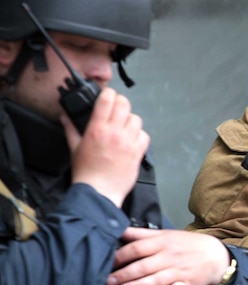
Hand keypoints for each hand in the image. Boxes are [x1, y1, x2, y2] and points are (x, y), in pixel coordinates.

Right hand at [62, 88, 148, 206]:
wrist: (99, 191)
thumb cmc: (86, 172)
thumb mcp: (74, 148)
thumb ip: (71, 129)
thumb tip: (65, 117)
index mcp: (97, 129)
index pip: (107, 100)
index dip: (109, 93)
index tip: (108, 95)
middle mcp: (114, 132)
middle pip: (124, 105)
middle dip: (121, 103)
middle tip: (117, 109)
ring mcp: (128, 142)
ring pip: (136, 119)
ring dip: (130, 120)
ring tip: (124, 127)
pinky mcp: (138, 152)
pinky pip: (144, 135)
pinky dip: (140, 136)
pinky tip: (132, 140)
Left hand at [107, 227, 231, 284]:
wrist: (215, 255)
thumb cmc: (188, 245)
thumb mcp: (166, 234)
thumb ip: (142, 234)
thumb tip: (121, 230)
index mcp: (162, 243)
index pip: (137, 248)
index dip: (121, 255)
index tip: (108, 262)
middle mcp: (169, 257)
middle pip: (143, 265)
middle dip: (124, 274)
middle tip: (110, 281)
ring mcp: (178, 271)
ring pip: (156, 279)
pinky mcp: (186, 284)